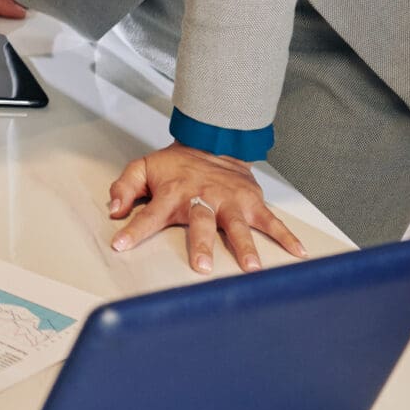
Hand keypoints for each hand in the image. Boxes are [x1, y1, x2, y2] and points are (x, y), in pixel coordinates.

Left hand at [106, 143, 308, 273]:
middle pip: (200, 224)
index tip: (121, 245)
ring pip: (237, 225)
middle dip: (201, 245)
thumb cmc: (177, 164)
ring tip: (251, 268)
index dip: (134, 230)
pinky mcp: (251, 202)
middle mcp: (201, 199)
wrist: (212, 141)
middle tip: (202, 267)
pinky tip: (297, 252)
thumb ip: (125, 188)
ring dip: (245, 246)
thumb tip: (112, 209)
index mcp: (172, 194)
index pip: (149, 215)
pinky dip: (286, 236)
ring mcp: (229, 202)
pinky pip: (270, 221)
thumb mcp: (143, 168)